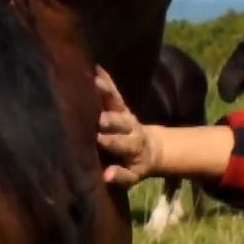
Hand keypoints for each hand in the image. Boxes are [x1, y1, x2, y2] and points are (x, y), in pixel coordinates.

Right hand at [94, 66, 159, 187]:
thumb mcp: (132, 177)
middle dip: (106, 118)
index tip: (97, 139)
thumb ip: (120, 176)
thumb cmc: (134, 166)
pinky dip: (105, 79)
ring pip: (115, 102)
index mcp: (131, 146)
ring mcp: (125, 114)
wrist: (151, 150)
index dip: (110, 141)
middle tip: (93, 113)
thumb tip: (107, 176)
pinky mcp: (121, 105)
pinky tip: (95, 66)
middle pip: (117, 121)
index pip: (119, 143)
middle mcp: (129, 127)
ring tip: (92, 81)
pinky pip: (113, 91)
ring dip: (104, 92)